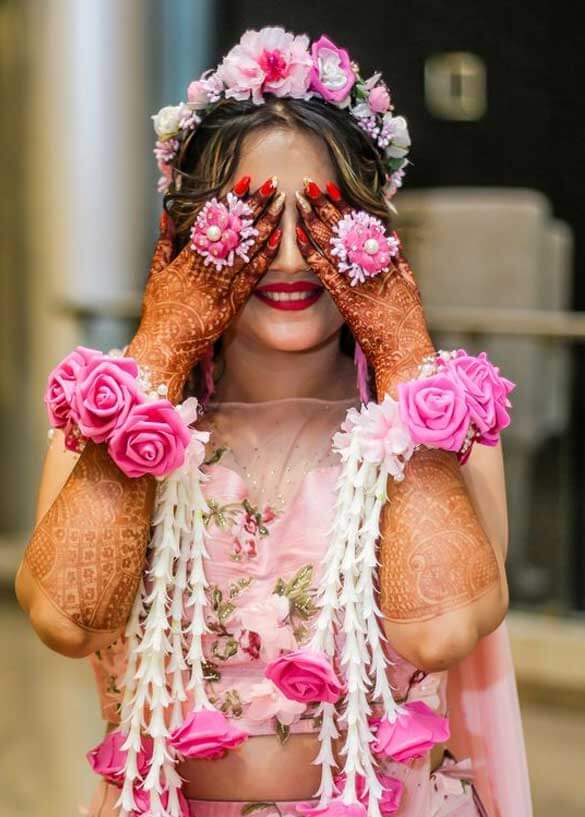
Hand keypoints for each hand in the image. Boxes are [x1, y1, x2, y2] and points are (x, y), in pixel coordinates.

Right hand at [127, 177, 284, 400]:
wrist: (164, 349)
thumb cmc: (157, 313)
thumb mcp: (154, 275)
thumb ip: (163, 244)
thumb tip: (166, 214)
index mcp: (184, 261)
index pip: (212, 222)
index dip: (230, 201)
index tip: (244, 181)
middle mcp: (203, 272)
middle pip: (234, 232)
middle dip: (254, 207)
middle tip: (272, 185)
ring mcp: (219, 290)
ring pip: (246, 251)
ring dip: (265, 226)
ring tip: (280, 204)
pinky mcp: (231, 307)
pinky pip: (251, 279)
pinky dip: (264, 258)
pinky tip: (278, 239)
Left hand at [295, 179, 434, 399]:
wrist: (404, 354)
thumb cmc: (407, 325)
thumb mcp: (410, 286)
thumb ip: (399, 259)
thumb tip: (390, 233)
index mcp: (388, 261)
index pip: (361, 225)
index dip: (344, 205)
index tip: (332, 187)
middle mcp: (374, 266)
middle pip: (345, 229)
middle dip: (326, 205)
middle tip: (309, 185)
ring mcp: (360, 282)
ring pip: (334, 245)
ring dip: (315, 220)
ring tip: (300, 201)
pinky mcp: (347, 300)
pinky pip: (326, 271)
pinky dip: (312, 252)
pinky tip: (298, 236)